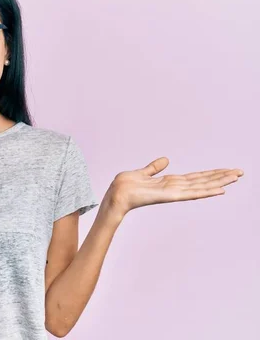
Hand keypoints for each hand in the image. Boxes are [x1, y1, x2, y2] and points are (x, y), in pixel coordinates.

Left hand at [103, 157, 243, 218]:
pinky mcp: (169, 196)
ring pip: (202, 186)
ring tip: (236, 177)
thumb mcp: (142, 173)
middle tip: (240, 172)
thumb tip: (166, 160)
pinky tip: (220, 190)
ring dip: (219, 182)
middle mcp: (175, 188)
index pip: (195, 177)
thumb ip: (154, 168)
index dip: (211, 174)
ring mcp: (174, 193)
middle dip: (221, 177)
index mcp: (169, 182)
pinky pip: (191, 193)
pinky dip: (207, 191)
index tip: (226, 169)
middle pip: (203, 181)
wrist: (115, 195)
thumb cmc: (125, 186)